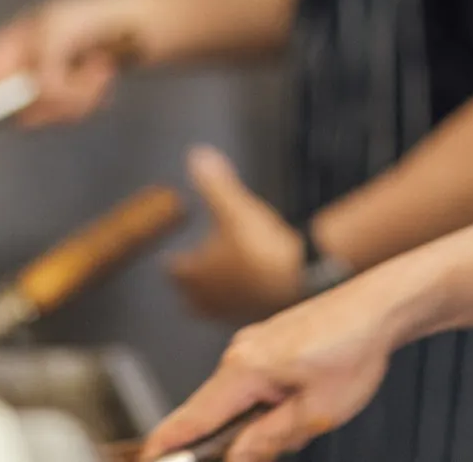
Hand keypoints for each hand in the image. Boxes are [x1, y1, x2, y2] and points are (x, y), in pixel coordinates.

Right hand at [0, 0, 141, 125]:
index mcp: (7, 46)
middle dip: (52, 98)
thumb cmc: (93, 14)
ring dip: (80, 93)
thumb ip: (44, 66)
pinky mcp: (65, 99)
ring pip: (47, 115)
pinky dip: (92, 96)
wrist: (139, 25)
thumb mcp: (60, 31)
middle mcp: (18, 69)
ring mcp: (41, 86)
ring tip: (98, 65)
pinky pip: (70, 115)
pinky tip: (103, 72)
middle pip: (14, 110)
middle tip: (83, 71)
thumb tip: (38, 96)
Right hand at [141, 274, 400, 461]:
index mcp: (244, 369)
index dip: (166, 446)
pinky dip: (266, 402)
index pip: (191, 418)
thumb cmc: (353, 349)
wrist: (380, 306)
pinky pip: (252, 382)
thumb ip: (267, 440)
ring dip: (255, 422)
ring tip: (301, 420)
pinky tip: (299, 403)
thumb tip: (233, 459)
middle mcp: (239, 352)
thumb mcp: (314, 412)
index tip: (149, 460)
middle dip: (226, 441)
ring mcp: (252, 343)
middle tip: (271, 442)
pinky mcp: (267, 342)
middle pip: (210, 411)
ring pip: (236, 399)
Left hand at [169, 147, 306, 322]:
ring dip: (211, 294)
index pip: (175, 271)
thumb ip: (214, 184)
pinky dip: (234, 300)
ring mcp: (230, 311)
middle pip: (189, 295)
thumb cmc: (260, 246)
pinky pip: (235, 311)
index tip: (173, 259)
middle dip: (189, 283)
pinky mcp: (253, 318)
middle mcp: (208, 297)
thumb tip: (196, 154)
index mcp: (195, 273)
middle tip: (191, 272)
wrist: (299, 281)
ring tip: (216, 283)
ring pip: (211, 307)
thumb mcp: (235, 208)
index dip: (174, 263)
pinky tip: (246, 289)